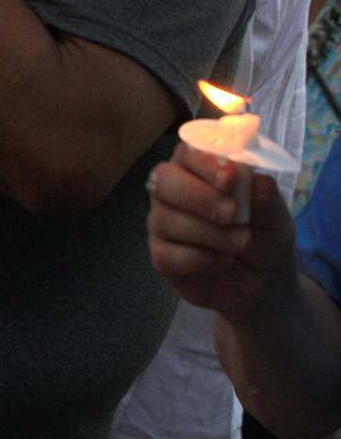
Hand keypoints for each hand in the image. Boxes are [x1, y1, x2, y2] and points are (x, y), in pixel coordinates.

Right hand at [148, 139, 300, 320]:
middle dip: (199, 197)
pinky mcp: (160, 256)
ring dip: (211, 234)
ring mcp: (162, 223)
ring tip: (240, 242)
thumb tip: (260, 180)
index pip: (187, 152)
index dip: (203, 162)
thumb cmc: (265, 239)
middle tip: (232, 213)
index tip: (230, 177)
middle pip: (162, 180)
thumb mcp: (276, 220)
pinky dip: (202, 260)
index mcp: (199, 170)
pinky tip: (222, 261)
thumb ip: (267, 200)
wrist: (265, 286)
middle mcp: (173, 192)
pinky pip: (168, 254)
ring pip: (165, 219)